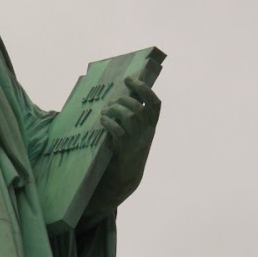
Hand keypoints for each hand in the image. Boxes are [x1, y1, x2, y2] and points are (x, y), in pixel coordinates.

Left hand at [85, 76, 160, 217]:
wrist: (124, 177)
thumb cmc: (126, 150)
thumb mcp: (135, 133)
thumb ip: (133, 117)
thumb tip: (122, 95)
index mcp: (151, 127)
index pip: (155, 104)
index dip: (144, 89)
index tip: (131, 79)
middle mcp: (147, 134)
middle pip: (140, 109)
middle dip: (125, 100)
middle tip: (113, 101)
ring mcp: (136, 142)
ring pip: (131, 117)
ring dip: (115, 110)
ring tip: (106, 111)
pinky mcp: (124, 150)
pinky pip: (118, 132)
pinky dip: (109, 123)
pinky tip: (102, 120)